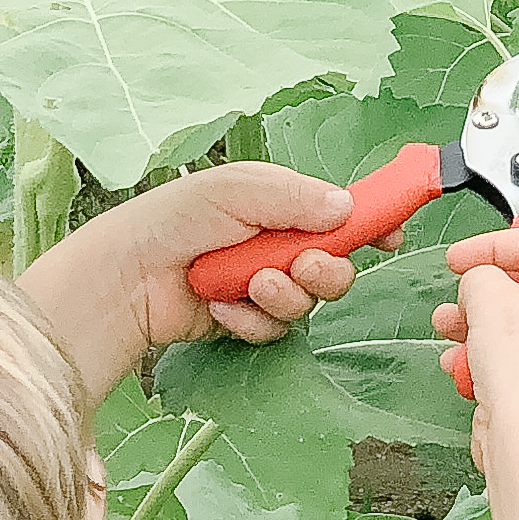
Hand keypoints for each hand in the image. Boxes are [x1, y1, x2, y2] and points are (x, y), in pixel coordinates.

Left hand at [62, 164, 395, 362]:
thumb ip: (297, 197)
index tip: (391, 233)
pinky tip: (221, 308)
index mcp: (283, 205)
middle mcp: (279, 245)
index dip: (372, 223)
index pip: (343, 214)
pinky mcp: (246, 321)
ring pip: (308, 303)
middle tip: (302, 266)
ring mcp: (263, 285)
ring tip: (248, 285)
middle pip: (337, 267)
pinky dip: (250, 320)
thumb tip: (346, 207)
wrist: (127, 275)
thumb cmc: (175, 218)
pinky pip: (274, 330)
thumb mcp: (239, 189)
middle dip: (326, 270)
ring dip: (283, 296)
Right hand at [432, 229, 518, 474]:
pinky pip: (515, 361)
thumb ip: (480, 275)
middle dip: (480, 293)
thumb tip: (479, 286)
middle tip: (454, 299)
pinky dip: (486, 359)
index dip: (490, 245)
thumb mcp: (489, 298)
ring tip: (446, 330)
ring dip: (475, 326)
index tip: (456, 258)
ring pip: (516, 326)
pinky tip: (460, 369)